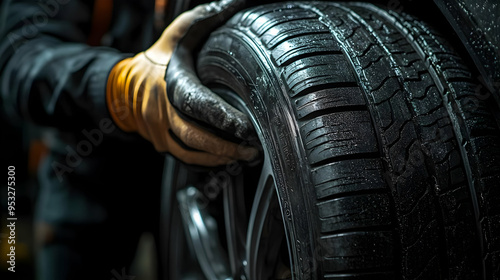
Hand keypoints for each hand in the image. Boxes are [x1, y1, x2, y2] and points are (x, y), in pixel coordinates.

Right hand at [106, 0, 255, 165]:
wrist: (124, 85)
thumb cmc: (158, 58)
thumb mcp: (178, 34)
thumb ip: (205, 19)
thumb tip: (235, 3)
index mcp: (170, 83)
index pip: (197, 104)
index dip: (222, 118)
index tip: (247, 128)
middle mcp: (162, 110)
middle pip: (194, 137)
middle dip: (226, 147)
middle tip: (252, 150)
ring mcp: (159, 130)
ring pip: (189, 153)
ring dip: (219, 159)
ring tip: (244, 158)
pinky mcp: (161, 144)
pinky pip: (184, 160)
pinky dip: (206, 163)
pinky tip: (225, 162)